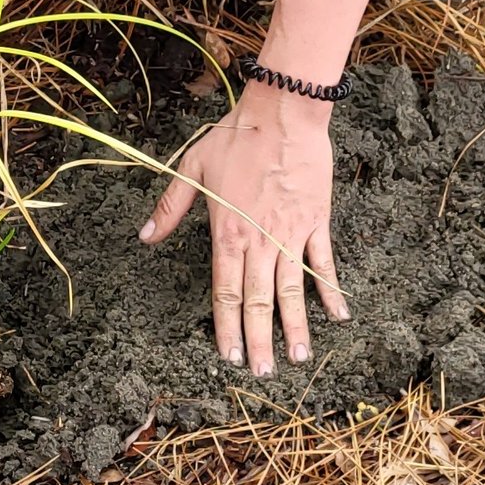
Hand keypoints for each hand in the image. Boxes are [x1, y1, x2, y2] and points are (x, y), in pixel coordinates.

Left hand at [141, 88, 349, 376]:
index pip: (225, 292)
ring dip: (296, 326)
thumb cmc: (235, 137)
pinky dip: (330, 289)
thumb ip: (170, 207)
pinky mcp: (315, 220)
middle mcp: (259, 240)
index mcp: (227, 232)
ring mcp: (290, 232)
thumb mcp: (192, 167)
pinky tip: (339, 315)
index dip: (227, 327)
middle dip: (260, 340)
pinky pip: (323, 261)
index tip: (228, 356)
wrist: (283, 111)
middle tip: (264, 373)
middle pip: (258, 301)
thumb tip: (145, 236)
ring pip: (292, 289)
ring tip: (300, 357)